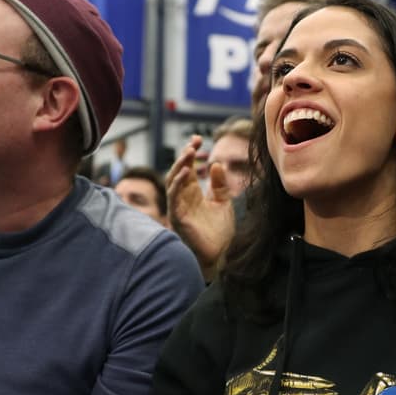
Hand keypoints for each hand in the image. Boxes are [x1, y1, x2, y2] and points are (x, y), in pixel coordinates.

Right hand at [165, 135, 234, 272]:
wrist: (219, 254)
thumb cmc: (219, 232)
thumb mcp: (223, 202)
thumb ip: (219, 184)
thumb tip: (216, 163)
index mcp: (193, 193)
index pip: (188, 168)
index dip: (190, 153)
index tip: (198, 139)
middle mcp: (183, 198)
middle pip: (179, 171)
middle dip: (185, 155)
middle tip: (194, 143)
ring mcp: (178, 206)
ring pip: (172, 181)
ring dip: (179, 166)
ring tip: (188, 153)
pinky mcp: (177, 216)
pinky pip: (173, 196)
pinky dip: (177, 183)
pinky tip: (185, 173)